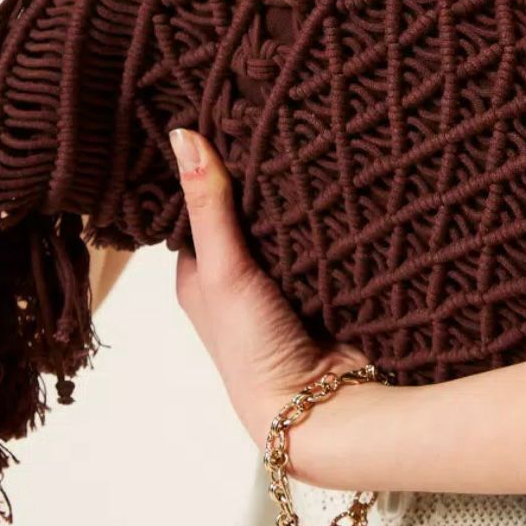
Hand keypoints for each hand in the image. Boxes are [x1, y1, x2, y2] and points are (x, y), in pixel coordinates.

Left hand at [168, 125, 377, 465]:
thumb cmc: (254, 350)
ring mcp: (283, 284)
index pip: (198, 207)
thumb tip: (182, 134)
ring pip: (288, 225)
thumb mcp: (222, 271)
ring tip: (314, 138)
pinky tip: (343, 184)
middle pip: (247, 214)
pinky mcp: (324, 286)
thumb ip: (208, 206)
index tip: (227, 117)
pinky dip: (330, 218)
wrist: (323, 407)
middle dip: (262, 178)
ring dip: (300, 197)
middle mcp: (238, 279)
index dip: (210, 168)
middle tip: (278, 120)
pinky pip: (324, 239)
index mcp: (199, 276)